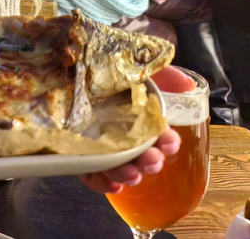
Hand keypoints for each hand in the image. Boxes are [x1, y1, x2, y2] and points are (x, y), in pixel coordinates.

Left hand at [79, 67, 188, 193]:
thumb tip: (188, 85)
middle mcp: (117, 131)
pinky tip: (113, 186)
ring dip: (127, 173)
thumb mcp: (132, 66)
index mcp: (134, 114)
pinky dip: (101, 183)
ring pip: (115, 166)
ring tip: (132, 174)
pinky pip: (88, 173)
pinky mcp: (74, 153)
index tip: (170, 143)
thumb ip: (161, 73)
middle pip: (137, 153)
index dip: (166, 142)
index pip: (155, 134)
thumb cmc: (101, 67)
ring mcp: (96, 143)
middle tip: (152, 161)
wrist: (62, 63)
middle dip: (149, 161)